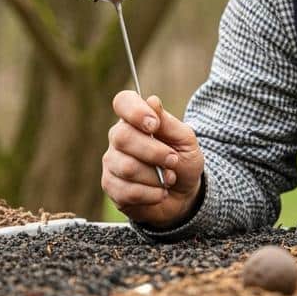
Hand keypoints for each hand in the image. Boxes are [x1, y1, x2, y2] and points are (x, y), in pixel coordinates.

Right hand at [102, 91, 204, 227]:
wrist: (183, 195)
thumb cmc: (183, 162)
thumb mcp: (185, 141)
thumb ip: (169, 123)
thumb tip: (152, 100)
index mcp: (136, 119)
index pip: (123, 102)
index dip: (136, 111)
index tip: (154, 125)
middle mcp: (118, 138)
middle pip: (123, 137)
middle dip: (154, 152)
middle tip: (173, 160)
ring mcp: (112, 162)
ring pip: (127, 167)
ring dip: (156, 177)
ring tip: (169, 179)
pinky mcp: (111, 187)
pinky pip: (128, 191)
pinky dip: (152, 194)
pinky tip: (159, 192)